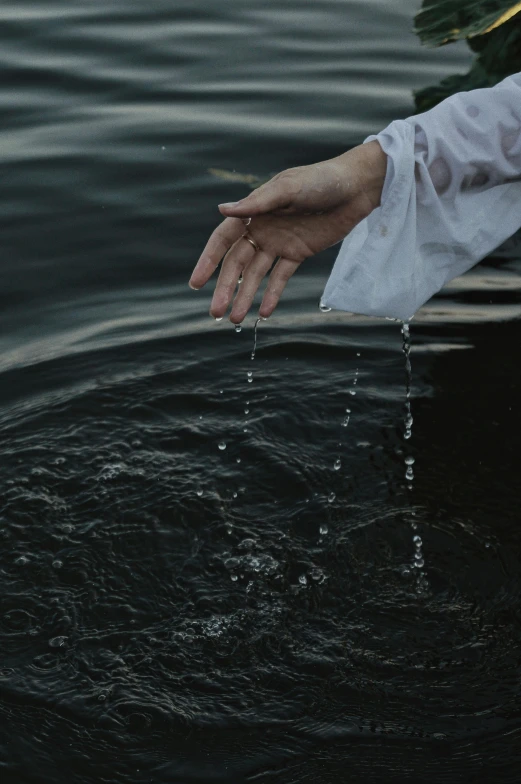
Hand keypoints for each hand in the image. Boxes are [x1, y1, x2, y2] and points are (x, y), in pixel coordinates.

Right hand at [189, 140, 386, 322]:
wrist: (356, 187)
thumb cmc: (321, 180)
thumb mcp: (288, 189)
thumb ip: (256, 203)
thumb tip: (222, 210)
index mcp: (253, 211)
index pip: (223, 240)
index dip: (208, 261)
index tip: (196, 283)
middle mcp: (262, 229)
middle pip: (237, 263)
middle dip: (225, 288)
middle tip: (215, 312)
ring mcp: (279, 243)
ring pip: (256, 275)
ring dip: (245, 296)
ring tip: (236, 318)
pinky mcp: (298, 253)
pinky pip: (281, 277)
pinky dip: (272, 294)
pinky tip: (263, 312)